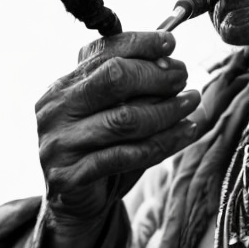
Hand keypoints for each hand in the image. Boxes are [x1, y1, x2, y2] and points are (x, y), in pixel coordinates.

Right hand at [36, 30, 199, 231]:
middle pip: (113, 78)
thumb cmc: (101, 148)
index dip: (139, 43)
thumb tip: (169, 57)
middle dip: (156, 75)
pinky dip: (164, 142)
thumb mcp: (112, 110)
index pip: (101, 51)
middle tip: (183, 77)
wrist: (76, 204)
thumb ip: (132, 86)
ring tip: (192, 102)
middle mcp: (56, 109)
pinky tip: (187, 132)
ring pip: (125, 119)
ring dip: (167, 109)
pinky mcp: (70, 175)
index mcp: (63, 85)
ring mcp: (59, 143)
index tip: (170, 43)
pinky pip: (127, 155)